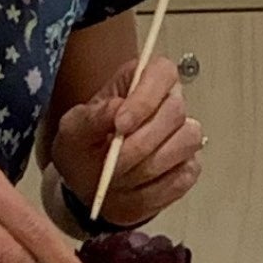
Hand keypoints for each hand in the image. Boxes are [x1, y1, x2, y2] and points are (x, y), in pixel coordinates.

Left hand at [48, 56, 203, 227]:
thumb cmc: (83, 147)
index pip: (161, 73)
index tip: (120, 125)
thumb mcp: (73, 130)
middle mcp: (168, 102)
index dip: (145, 98)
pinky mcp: (188, 166)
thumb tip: (116, 109)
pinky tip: (133, 189)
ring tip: (118, 176)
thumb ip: (91, 118)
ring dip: (147, 167)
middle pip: (175, 112)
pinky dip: (156, 188)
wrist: (89, 184)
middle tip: (112, 161)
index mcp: (140, 80)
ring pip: (185, 144)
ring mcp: (183, 134)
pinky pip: (184, 176)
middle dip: (140, 143)